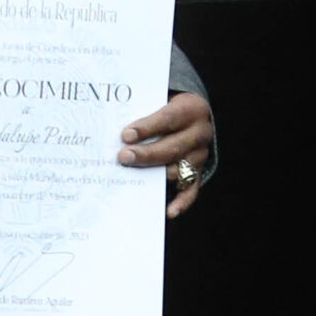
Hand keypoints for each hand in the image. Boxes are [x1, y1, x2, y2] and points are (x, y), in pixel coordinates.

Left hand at [119, 91, 215, 218]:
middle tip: (123, 157)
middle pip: (173, 147)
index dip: (147, 127)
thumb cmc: (167, 111)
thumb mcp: (160, 104)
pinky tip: (169, 211)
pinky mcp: (198, 173)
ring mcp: (200, 155)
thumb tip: (115, 133)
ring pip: (179, 170)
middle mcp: (200, 133)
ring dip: (155, 175)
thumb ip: (143, 115)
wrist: (193, 117)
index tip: (126, 135)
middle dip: (146, 154)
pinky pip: (192, 190)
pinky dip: (182, 202)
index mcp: (192, 109)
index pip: (168, 118)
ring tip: (132, 179)